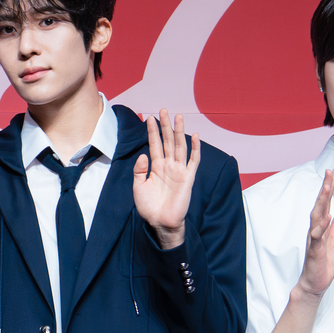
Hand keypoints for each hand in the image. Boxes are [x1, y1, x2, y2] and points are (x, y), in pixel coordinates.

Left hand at [133, 109, 198, 248]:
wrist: (160, 222)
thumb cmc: (149, 207)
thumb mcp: (138, 187)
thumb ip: (139, 170)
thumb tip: (144, 154)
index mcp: (156, 167)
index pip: (155, 144)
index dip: (152, 132)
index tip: (148, 118)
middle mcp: (168, 166)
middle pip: (168, 141)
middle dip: (165, 126)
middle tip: (163, 110)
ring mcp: (179, 171)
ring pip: (180, 146)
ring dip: (179, 131)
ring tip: (178, 117)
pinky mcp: (188, 178)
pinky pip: (193, 161)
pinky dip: (195, 148)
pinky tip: (195, 136)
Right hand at [295, 172, 333, 299]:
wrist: (315, 284)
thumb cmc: (324, 263)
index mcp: (321, 227)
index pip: (326, 204)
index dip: (329, 188)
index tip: (333, 172)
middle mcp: (315, 229)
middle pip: (320, 205)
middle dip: (325, 188)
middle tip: (330, 172)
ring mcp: (314, 239)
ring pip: (317, 217)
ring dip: (322, 202)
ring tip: (327, 188)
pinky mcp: (315, 251)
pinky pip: (317, 237)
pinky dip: (321, 226)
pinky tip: (326, 217)